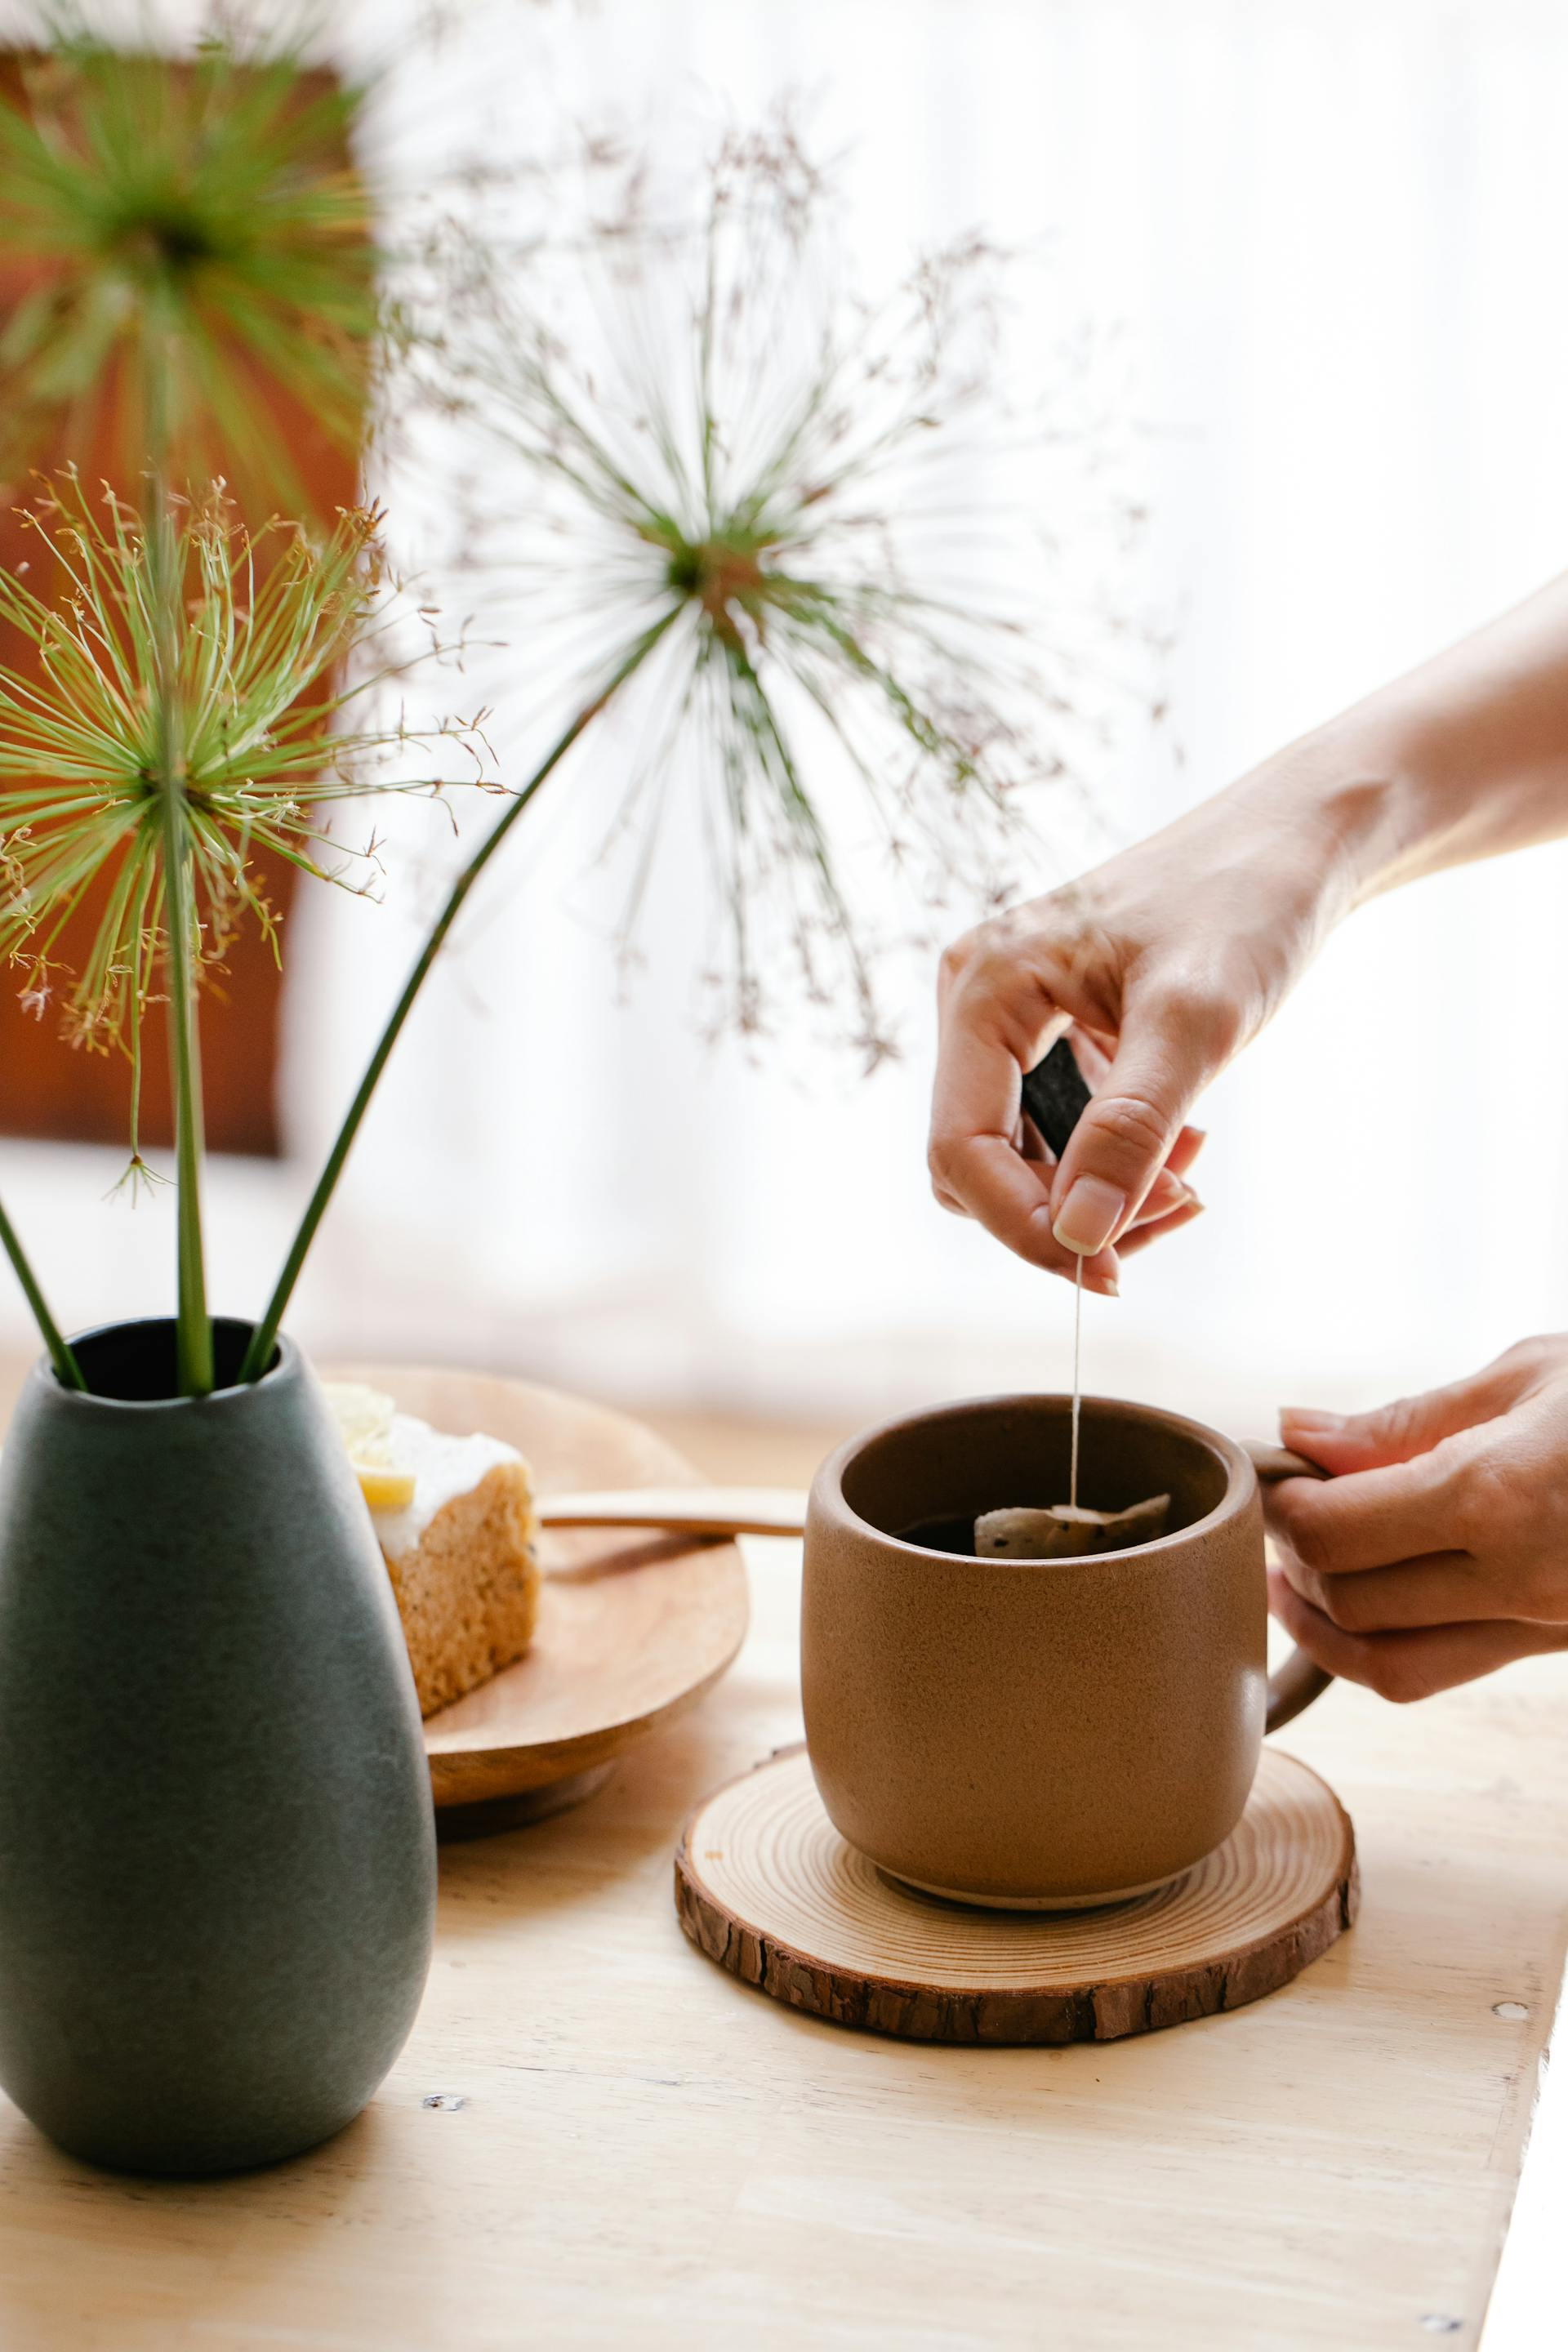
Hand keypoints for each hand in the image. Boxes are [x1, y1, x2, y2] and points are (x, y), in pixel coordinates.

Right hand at [928, 758, 1359, 1291]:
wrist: (1300, 839)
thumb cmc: (1248, 905)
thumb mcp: (1196, 1022)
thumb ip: (1130, 1132)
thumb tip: (1078, 1241)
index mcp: (983, 988)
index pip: (961, 1151)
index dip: (1024, 1228)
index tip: (1108, 1273)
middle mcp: (979, 1005)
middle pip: (980, 1168)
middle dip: (1066, 1215)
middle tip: (1174, 1214)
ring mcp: (1014, 1023)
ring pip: (1020, 1162)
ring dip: (1097, 1195)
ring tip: (1190, 1180)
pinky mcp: (1055, 1037)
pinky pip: (1059, 1134)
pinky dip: (1115, 1163)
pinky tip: (1183, 1148)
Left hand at [1267, 1338, 1567, 1701]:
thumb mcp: (1531, 1374)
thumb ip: (1404, 1420)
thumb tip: (1300, 1434)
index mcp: (1498, 1495)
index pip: (1336, 1533)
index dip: (1283, 1511)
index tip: (1276, 1478)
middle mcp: (1520, 1576)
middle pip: (1350, 1602)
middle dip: (1294, 1562)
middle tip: (1282, 1516)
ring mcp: (1547, 1624)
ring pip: (1389, 1665)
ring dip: (1322, 1625)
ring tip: (1293, 1578)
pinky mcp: (1560, 1645)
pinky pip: (1445, 1671)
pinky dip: (1382, 1649)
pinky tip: (1361, 1604)